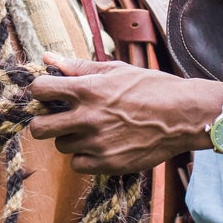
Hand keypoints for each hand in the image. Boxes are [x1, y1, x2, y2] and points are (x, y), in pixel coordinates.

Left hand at [28, 53, 220, 174]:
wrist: (183, 115)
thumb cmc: (151, 87)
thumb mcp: (115, 70)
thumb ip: (78, 67)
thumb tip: (47, 57)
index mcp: (87, 90)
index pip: (40, 90)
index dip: (40, 91)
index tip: (48, 93)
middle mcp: (88, 118)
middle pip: (39, 128)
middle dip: (43, 122)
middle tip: (57, 118)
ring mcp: (97, 143)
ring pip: (60, 146)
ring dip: (69, 138)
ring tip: (89, 129)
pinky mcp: (108, 164)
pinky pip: (77, 165)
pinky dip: (84, 157)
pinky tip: (99, 145)